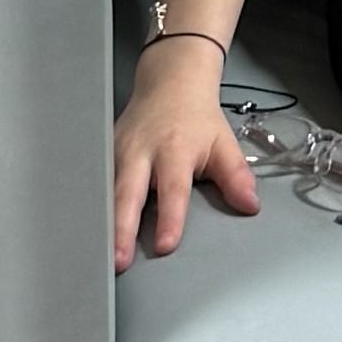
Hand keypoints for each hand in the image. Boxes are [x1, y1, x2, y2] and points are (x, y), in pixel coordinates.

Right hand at [111, 32, 254, 266]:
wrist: (170, 81)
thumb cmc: (196, 117)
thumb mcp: (223, 143)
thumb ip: (236, 177)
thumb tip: (250, 205)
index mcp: (174, 149)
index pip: (172, 190)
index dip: (169, 218)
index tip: (165, 244)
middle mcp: (142, 152)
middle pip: (127, 194)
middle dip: (121, 229)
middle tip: (118, 261)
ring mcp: (119, 152)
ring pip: (106, 192)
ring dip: (103, 224)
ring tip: (99, 256)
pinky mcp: (106, 154)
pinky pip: (97, 184)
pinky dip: (94, 208)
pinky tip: (91, 232)